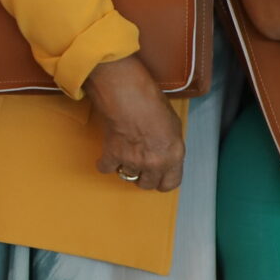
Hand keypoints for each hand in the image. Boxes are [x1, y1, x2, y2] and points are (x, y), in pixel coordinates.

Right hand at [86, 54, 183, 192]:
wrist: (129, 95)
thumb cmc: (152, 102)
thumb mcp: (174, 125)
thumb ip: (170, 145)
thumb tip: (164, 152)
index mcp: (173, 155)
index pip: (170, 184)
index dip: (162, 182)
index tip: (157, 178)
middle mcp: (154, 163)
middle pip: (147, 184)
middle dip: (143, 176)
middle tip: (139, 165)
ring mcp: (133, 161)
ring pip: (127, 176)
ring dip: (125, 167)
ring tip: (124, 155)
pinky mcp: (113, 156)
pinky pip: (106, 168)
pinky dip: (105, 162)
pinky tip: (108, 155)